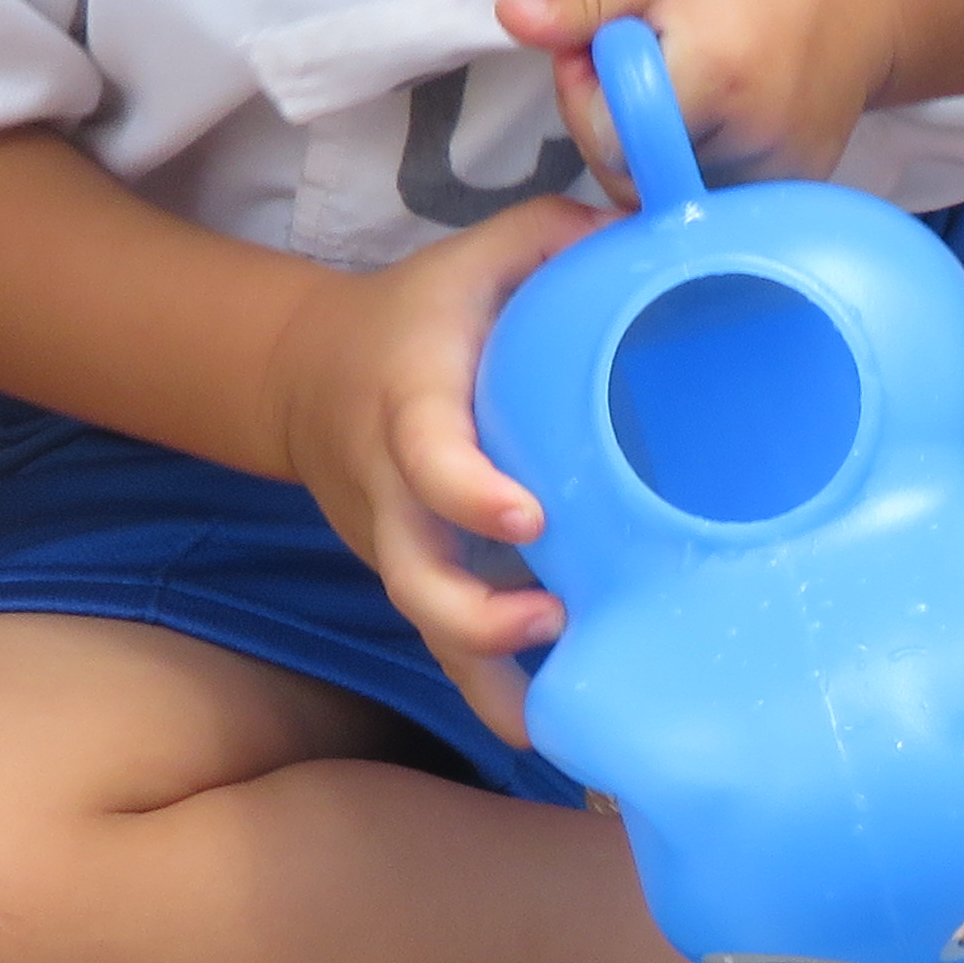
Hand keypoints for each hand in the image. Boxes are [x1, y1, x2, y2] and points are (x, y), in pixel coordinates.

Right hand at [259, 197, 612, 740]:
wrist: (307, 378)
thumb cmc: (421, 315)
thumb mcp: (476, 258)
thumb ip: (556, 236)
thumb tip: (655, 226)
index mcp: (411, 405)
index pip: (428, 454)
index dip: (467, 490)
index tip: (527, 517)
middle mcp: (394, 493)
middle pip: (414, 577)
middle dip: (474, 616)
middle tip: (551, 623)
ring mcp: (400, 549)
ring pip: (428, 633)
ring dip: (487, 683)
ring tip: (561, 723)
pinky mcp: (417, 585)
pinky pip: (448, 652)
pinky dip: (495, 696)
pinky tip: (564, 736)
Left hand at [497, 0, 909, 194]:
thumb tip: (510, 20)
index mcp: (712, 74)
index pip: (606, 137)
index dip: (584, 97)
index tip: (600, 46)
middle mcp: (750, 139)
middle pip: (634, 172)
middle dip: (613, 121)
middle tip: (635, 56)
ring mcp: (778, 172)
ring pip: (672, 192)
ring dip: (652, 143)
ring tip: (679, 76)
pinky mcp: (794, 187)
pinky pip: (714, 198)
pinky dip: (693, 161)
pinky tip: (709, 108)